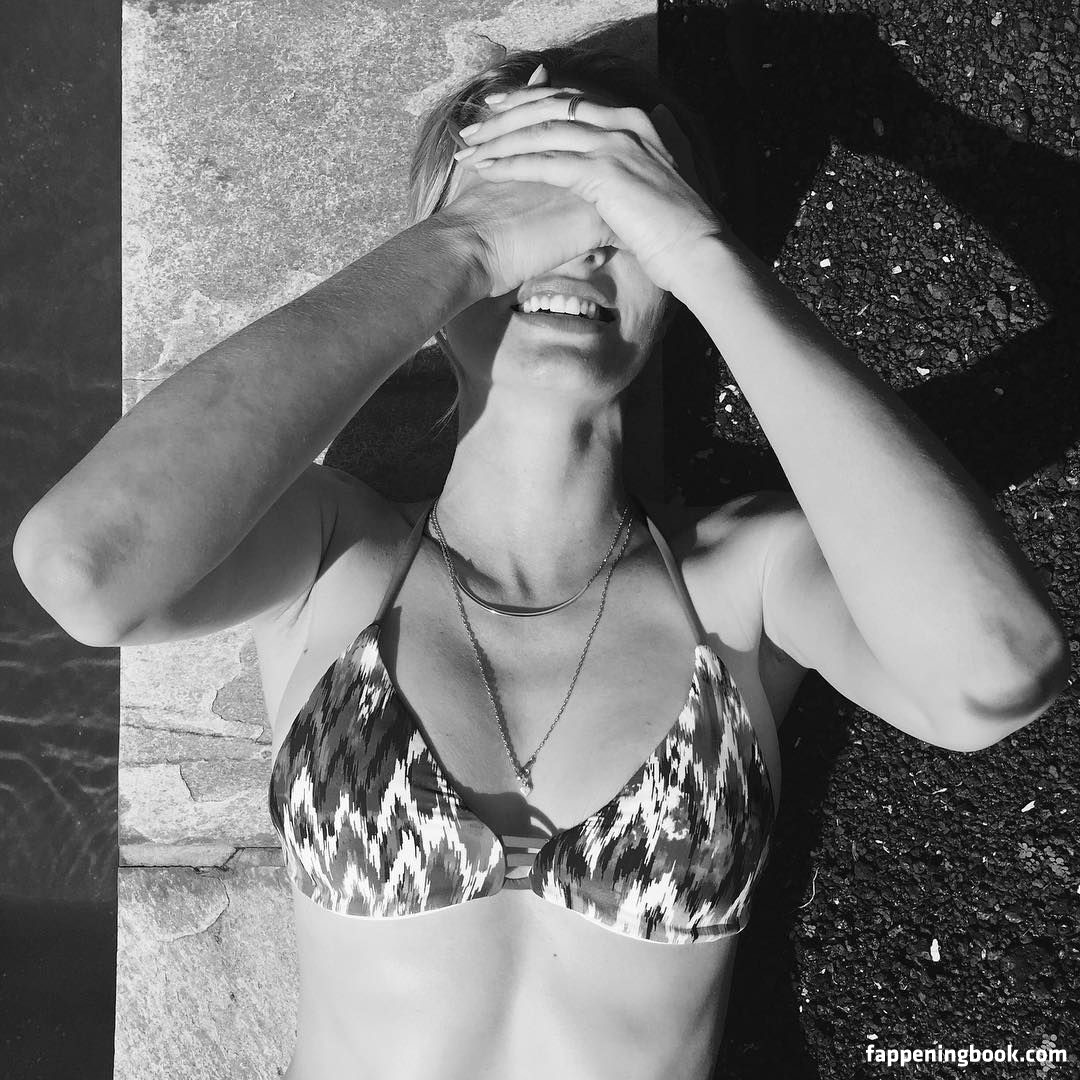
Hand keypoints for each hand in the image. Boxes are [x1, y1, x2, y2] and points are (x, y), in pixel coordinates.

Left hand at [450, 68, 725, 292]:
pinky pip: (546, 162)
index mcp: (636, 121)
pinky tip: (488, 170)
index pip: (573, 100)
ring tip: (469, 148)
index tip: (500, 107)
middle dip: (507, 113)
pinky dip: (513, 164)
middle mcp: (623, 123)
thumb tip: (653, 128)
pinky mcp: (603, 172)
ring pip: (543, 131)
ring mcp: (614, 144)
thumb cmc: (679, 230)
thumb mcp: (665, 180)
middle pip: (552, 106)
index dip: (533, 102)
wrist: (698, 251)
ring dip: (501, 138)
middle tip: (474, 122)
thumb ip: (652, 151)